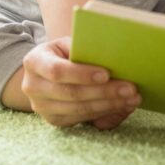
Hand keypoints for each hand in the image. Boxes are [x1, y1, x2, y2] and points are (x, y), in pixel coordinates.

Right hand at [20, 36, 140, 128]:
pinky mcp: (53, 120)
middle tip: (130, 88)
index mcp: (34, 62)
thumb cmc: (64, 53)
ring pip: (78, 110)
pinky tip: (122, 107)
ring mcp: (41, 107)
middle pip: (70, 93)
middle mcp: (33, 87)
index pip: (57, 71)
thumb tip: (113, 56)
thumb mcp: (68, 44)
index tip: (107, 74)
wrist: (45, 72)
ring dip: (109, 105)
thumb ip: (84, 48)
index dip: (82, 74)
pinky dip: (104, 113)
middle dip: (104, 92)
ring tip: (132, 99)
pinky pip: (82, 119)